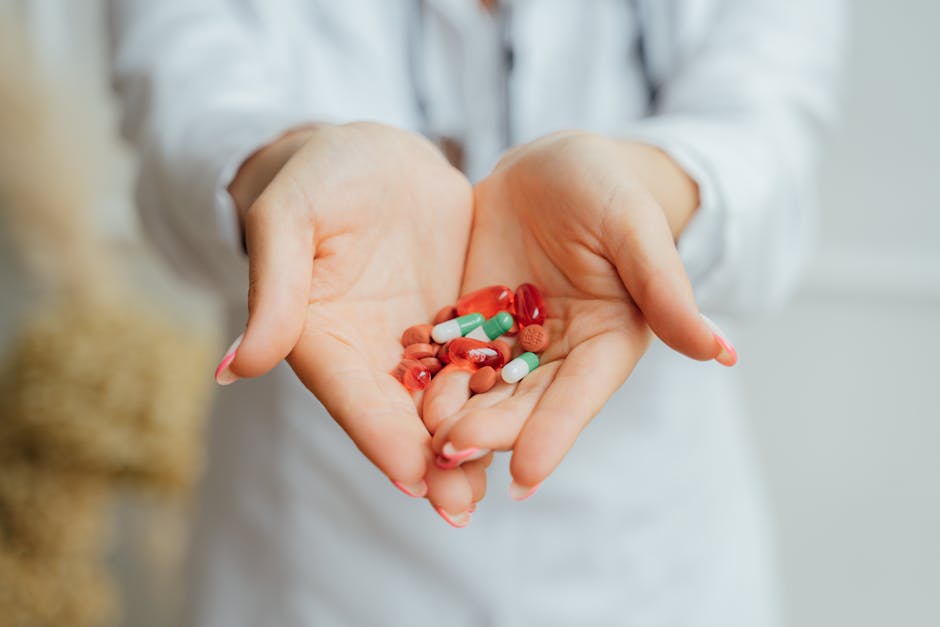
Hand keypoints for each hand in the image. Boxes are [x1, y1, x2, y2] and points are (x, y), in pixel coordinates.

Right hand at [215, 122, 484, 518]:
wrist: (372, 154)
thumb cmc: (318, 176)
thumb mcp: (290, 218)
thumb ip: (274, 290)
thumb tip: (237, 369)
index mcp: (323, 338)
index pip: (351, 397)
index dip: (380, 438)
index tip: (412, 479)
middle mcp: (371, 353)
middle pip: (400, 416)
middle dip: (430, 462)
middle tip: (460, 508)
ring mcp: (418, 341)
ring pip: (446, 401)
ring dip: (469, 443)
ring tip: (497, 486)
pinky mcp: (459, 320)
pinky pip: (484, 360)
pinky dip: (501, 393)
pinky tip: (529, 423)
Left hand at [423, 132, 734, 497]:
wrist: (556, 166)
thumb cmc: (610, 189)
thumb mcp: (636, 229)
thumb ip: (667, 290)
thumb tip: (722, 353)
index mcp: (606, 342)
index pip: (579, 396)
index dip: (555, 434)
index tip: (526, 475)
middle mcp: (557, 354)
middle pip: (523, 402)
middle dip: (489, 430)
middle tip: (450, 453)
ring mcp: (510, 339)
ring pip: (480, 386)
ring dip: (453, 414)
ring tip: (421, 438)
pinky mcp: (472, 318)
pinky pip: (447, 350)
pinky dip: (427, 373)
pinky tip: (400, 391)